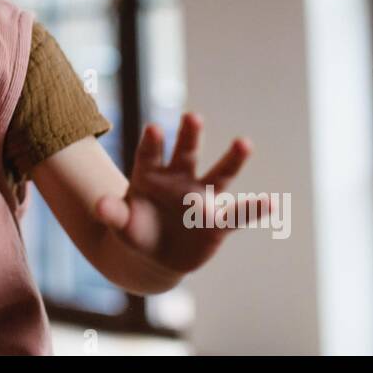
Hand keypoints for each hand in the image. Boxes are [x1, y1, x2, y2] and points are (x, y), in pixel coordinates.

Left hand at [93, 112, 269, 273]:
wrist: (154, 255)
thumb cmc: (135, 231)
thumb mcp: (120, 225)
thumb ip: (112, 213)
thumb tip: (101, 206)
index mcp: (150, 174)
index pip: (149, 154)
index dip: (152, 142)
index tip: (154, 128)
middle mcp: (178, 178)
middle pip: (185, 153)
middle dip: (189, 136)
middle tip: (192, 116)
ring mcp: (200, 197)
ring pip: (218, 174)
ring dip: (231, 159)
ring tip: (244, 142)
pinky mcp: (217, 221)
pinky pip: (237, 214)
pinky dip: (254, 209)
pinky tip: (271, 204)